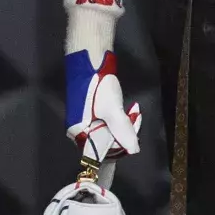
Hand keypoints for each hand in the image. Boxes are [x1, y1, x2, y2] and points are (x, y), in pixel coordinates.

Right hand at [65, 47, 141, 163]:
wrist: (90, 61)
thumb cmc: (98, 85)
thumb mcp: (112, 108)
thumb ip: (121, 130)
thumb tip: (134, 150)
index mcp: (79, 132)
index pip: (101, 153)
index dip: (118, 147)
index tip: (132, 136)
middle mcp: (79, 131)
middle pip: (104, 143)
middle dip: (123, 135)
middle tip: (135, 119)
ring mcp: (85, 121)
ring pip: (108, 133)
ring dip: (123, 127)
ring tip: (133, 113)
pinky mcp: (91, 113)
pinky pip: (106, 125)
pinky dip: (118, 121)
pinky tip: (128, 112)